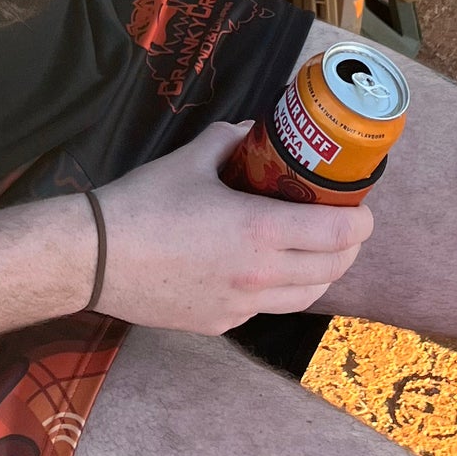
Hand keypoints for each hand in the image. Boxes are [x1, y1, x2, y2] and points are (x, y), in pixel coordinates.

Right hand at [92, 122, 372, 330]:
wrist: (94, 258)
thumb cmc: (143, 203)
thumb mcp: (191, 159)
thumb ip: (230, 140)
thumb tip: (251, 131)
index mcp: (260, 230)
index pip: (339, 234)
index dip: (361, 222)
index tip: (362, 209)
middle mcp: (260, 275)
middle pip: (333, 270)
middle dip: (348, 248)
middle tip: (344, 226)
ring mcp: (242, 307)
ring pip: (306, 297)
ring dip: (321, 274)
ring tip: (315, 251)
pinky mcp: (220, 324)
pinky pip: (268, 309)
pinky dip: (280, 290)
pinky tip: (264, 269)